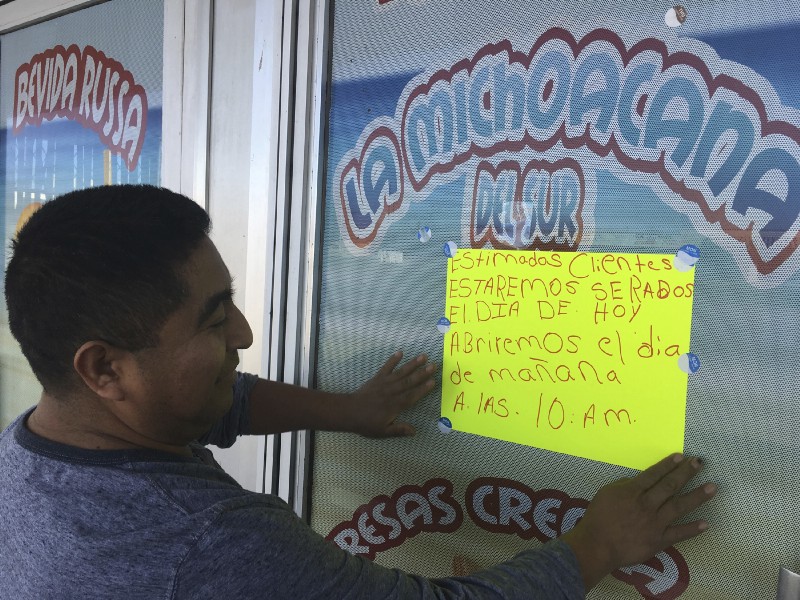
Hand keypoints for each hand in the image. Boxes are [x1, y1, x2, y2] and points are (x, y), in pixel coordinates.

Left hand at [344, 351, 436, 437]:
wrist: (348, 412)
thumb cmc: (366, 423)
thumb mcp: (383, 431)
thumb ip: (399, 429)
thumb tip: (414, 431)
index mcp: (395, 405)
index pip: (412, 396)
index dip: (423, 389)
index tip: (433, 381)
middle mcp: (391, 392)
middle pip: (409, 382)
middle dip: (422, 373)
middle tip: (433, 365)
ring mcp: (384, 383)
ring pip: (401, 373)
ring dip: (412, 364)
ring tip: (423, 356)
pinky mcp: (377, 378)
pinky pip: (386, 368)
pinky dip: (393, 360)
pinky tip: (400, 352)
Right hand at [561, 453, 716, 590]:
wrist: (597, 545)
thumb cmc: (598, 518)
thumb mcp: (606, 493)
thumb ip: (624, 486)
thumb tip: (640, 481)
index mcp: (632, 492)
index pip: (654, 474)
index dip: (668, 465)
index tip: (681, 457)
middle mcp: (647, 505)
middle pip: (669, 486)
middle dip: (685, 473)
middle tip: (699, 463)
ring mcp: (655, 523)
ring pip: (679, 507)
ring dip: (697, 496)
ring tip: (712, 487)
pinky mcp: (659, 540)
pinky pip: (678, 534)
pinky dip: (692, 529)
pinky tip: (705, 523)